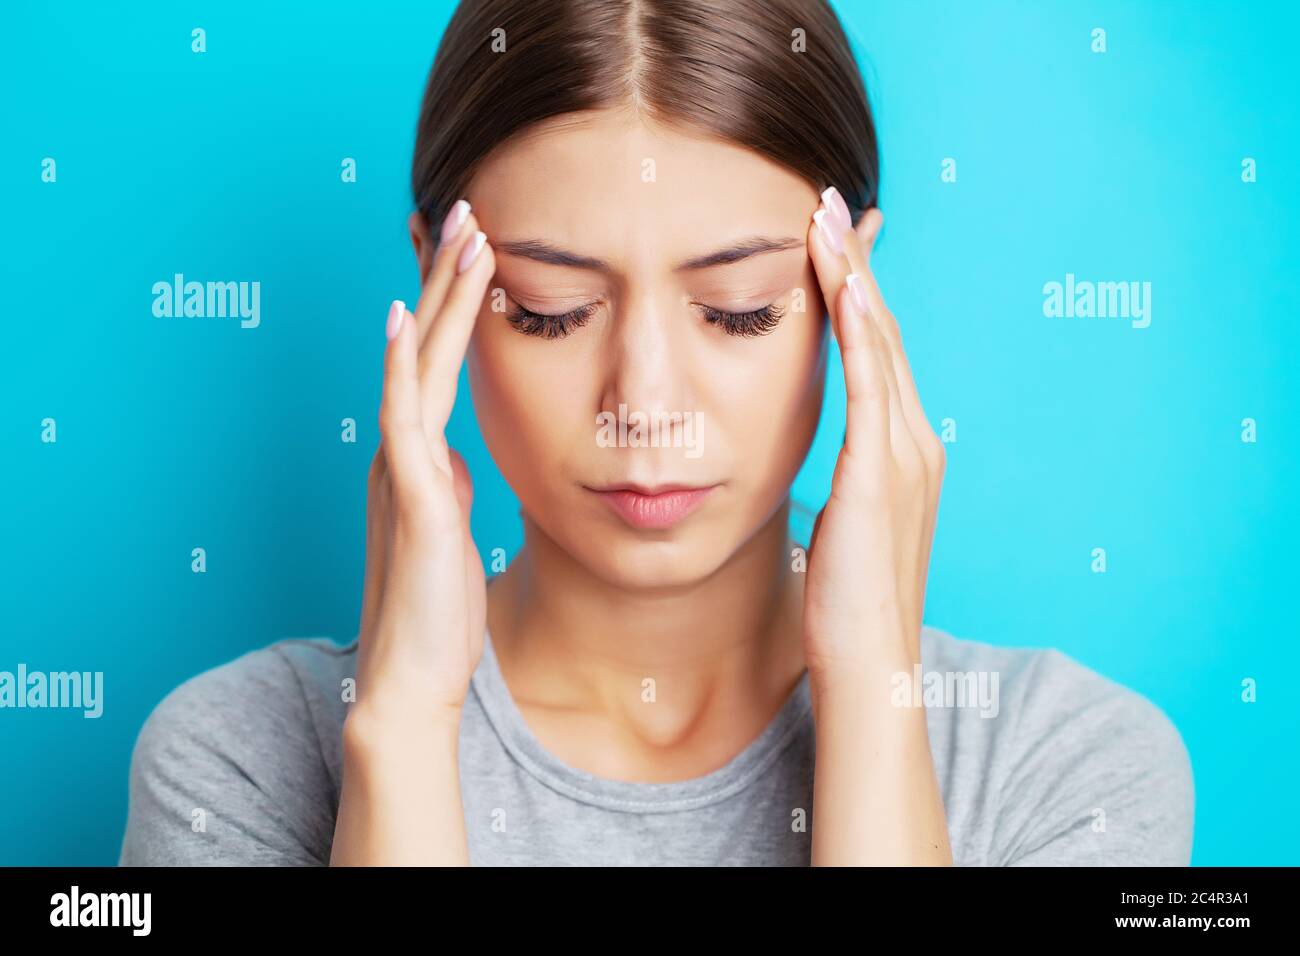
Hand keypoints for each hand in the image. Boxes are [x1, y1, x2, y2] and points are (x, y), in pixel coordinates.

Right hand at [353, 205, 495, 721]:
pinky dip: (402, 367)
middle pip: (429, 347)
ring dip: (438, 297)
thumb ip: (449, 488)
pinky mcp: (408, 499)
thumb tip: (458, 461)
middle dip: (448, 277)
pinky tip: (402, 319)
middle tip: (468, 208)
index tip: (473, 249)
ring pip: (420, 366)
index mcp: (420, 459)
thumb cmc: (436, 612)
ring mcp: (400, 471)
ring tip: (457, 232)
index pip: (441, 363)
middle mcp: (403, 453)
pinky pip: (403, 421)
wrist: (413, 678)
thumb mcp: (451, 533)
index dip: (454, 305)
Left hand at [802, 189, 945, 676]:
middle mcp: (915, 441)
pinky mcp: (881, 473)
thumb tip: (820, 476)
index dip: (856, 295)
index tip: (831, 244)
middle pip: (881, 334)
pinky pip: (869, 385)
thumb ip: (842, 487)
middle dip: (856, 266)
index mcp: (904, 452)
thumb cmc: (848, 606)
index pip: (876, 354)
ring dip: (852, 279)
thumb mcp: (844, 528)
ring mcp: (906, 454)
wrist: (871, 665)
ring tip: (825, 220)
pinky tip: (838, 287)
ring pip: (877, 345)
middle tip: (831, 203)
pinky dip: (856, 330)